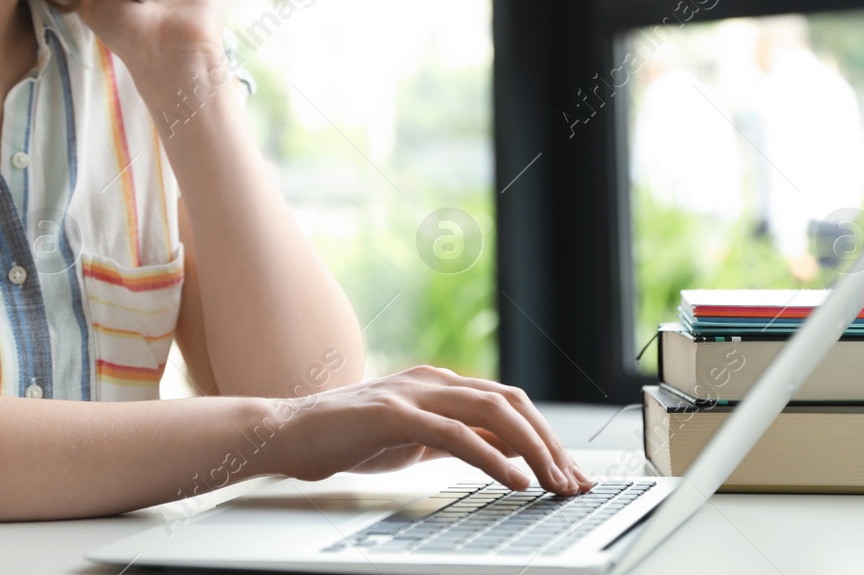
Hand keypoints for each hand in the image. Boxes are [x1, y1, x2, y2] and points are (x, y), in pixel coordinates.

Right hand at [264, 366, 594, 495]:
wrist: (289, 432)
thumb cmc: (347, 438)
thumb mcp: (413, 440)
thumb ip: (452, 439)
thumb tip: (500, 455)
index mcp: (438, 384)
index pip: (507, 402)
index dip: (544, 435)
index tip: (568, 471)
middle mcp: (432, 380)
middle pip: (511, 403)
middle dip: (550, 443)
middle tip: (574, 481)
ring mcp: (414, 394)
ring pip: (492, 412)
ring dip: (532, 449)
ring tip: (553, 483)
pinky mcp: (396, 414)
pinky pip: (457, 434)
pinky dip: (494, 458)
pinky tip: (514, 480)